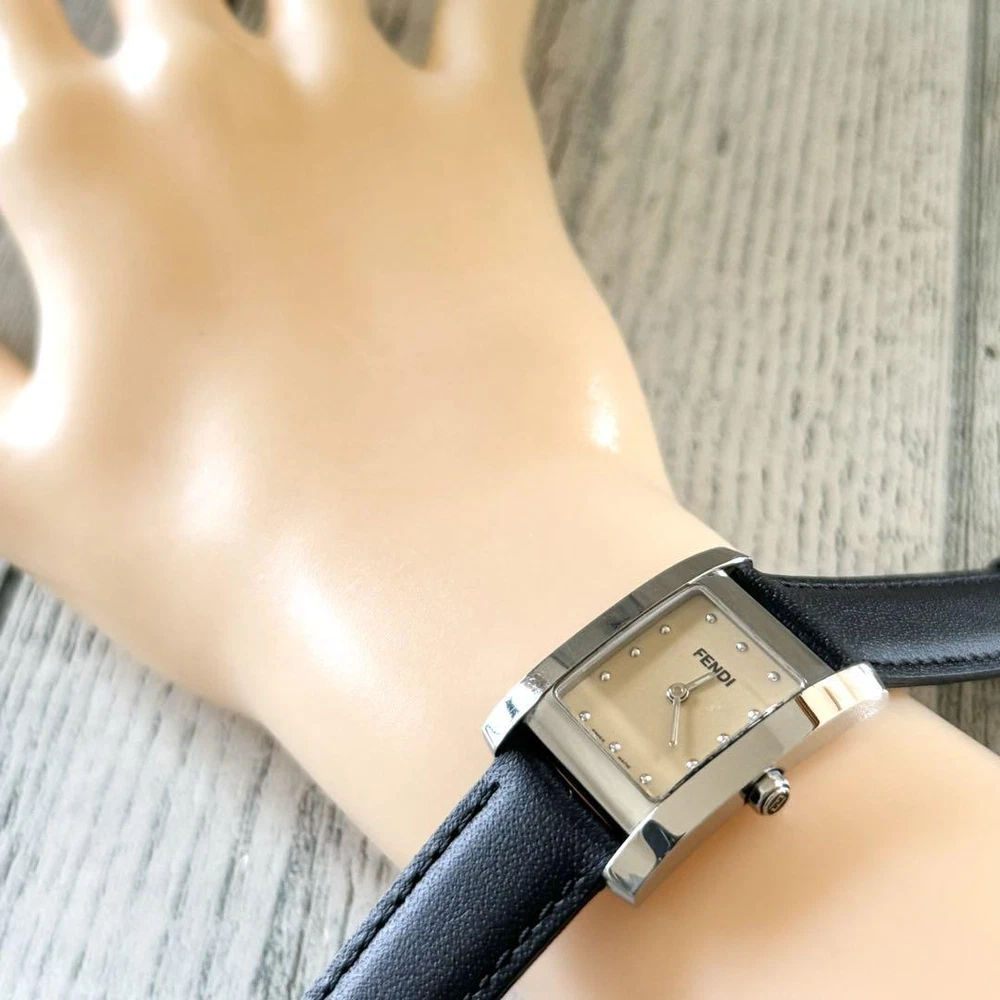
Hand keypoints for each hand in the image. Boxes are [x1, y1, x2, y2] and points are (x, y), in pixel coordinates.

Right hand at [0, 1, 712, 854]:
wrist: (437, 585)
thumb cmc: (231, 557)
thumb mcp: (29, 490)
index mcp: (82, 169)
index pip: (7, 18)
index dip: (21, 27)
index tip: (41, 56)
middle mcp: (214, 101)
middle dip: (151, 0)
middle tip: (174, 37)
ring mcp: (361, 109)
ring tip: (290, 10)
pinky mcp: (487, 147)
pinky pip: (488, 1)